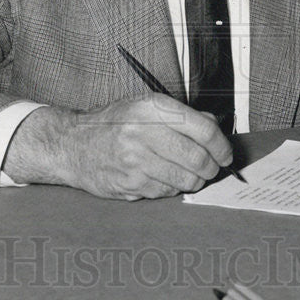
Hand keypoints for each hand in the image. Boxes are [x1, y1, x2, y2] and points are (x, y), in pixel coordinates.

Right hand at [2, 94, 232, 199]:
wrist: (73, 145)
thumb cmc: (113, 124)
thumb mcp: (145, 107)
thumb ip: (181, 115)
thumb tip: (214, 126)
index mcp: (152, 109)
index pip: (203, 129)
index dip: (221, 145)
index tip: (226, 153)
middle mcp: (144, 133)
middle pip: (198, 158)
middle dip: (212, 167)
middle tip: (212, 168)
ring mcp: (136, 161)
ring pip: (186, 180)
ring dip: (195, 180)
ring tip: (189, 174)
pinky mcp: (130, 184)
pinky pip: (167, 192)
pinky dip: (172, 188)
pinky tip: (163, 177)